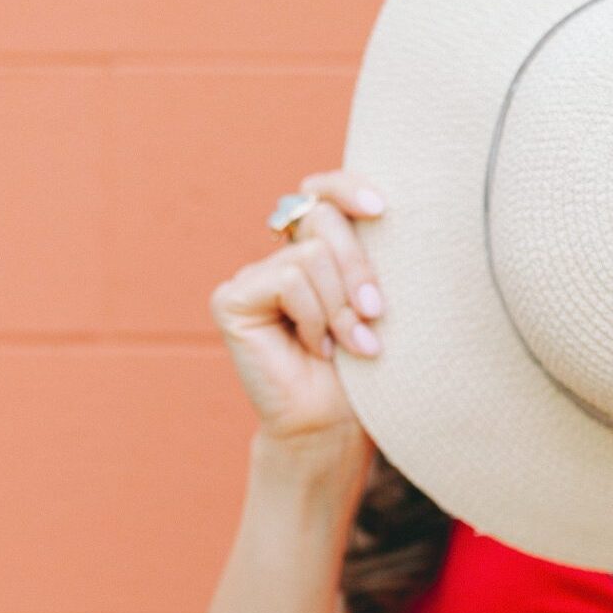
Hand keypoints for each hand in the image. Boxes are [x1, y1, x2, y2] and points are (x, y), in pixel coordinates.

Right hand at [210, 168, 389, 445]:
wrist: (336, 424)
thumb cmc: (365, 368)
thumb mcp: (374, 299)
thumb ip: (363, 253)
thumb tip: (376, 207)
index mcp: (315, 250)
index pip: (321, 192)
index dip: (346, 187)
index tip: (380, 208)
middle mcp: (279, 256)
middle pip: (324, 219)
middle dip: (359, 269)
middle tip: (374, 315)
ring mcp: (252, 277)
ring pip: (312, 254)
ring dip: (340, 305)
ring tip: (345, 344)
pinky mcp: (232, 298)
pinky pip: (289, 280)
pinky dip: (313, 315)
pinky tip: (312, 347)